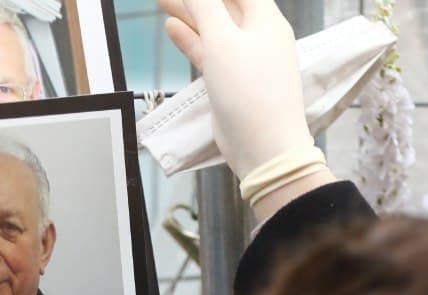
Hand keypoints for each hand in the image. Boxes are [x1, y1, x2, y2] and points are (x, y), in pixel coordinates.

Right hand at [159, 0, 310, 178]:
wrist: (264, 147)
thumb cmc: (249, 89)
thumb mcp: (223, 39)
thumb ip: (205, 6)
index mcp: (266, 20)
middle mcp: (259, 37)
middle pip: (224, 6)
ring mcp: (245, 61)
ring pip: (213, 29)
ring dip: (188, 15)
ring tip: (161, 1)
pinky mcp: (232, 83)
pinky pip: (210, 53)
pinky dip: (191, 40)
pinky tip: (171, 27)